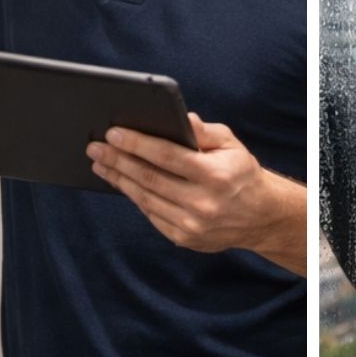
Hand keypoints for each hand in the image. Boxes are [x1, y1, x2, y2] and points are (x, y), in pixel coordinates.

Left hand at [88, 114, 293, 256]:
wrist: (260, 217)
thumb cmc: (241, 174)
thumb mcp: (232, 145)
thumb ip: (205, 132)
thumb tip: (181, 118)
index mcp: (215, 175)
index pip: (167, 156)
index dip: (137, 144)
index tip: (113, 133)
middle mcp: (202, 202)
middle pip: (149, 178)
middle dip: (117, 160)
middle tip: (95, 147)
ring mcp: (191, 224)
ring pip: (144, 198)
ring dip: (118, 179)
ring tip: (100, 163)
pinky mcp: (182, 237)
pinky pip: (150, 214)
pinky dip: (133, 196)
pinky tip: (121, 182)